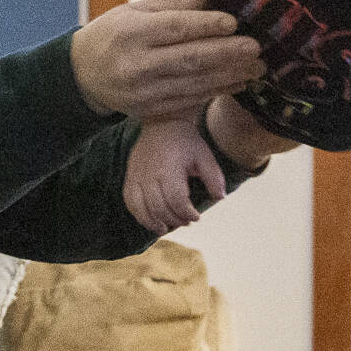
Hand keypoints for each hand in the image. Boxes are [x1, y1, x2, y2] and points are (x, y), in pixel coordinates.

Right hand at [71, 0, 263, 120]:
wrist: (82, 75)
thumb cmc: (113, 34)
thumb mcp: (136, 11)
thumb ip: (177, 3)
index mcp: (132, 32)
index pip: (175, 28)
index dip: (206, 25)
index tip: (234, 22)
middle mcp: (136, 64)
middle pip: (189, 59)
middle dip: (226, 53)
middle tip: (255, 47)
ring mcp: (143, 91)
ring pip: (193, 84)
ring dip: (229, 75)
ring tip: (257, 66)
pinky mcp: (149, 110)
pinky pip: (189, 101)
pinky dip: (216, 91)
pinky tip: (237, 81)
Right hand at [123, 116, 221, 232]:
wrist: (162, 123)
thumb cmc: (185, 141)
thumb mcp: (204, 155)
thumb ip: (214, 177)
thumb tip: (220, 197)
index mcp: (169, 169)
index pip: (176, 201)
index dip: (187, 213)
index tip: (196, 217)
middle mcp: (149, 175)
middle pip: (159, 208)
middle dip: (174, 220)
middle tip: (186, 222)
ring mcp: (137, 176)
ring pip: (141, 208)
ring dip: (154, 223)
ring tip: (166, 228)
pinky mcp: (130, 178)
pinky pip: (130, 202)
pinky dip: (139, 215)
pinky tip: (150, 220)